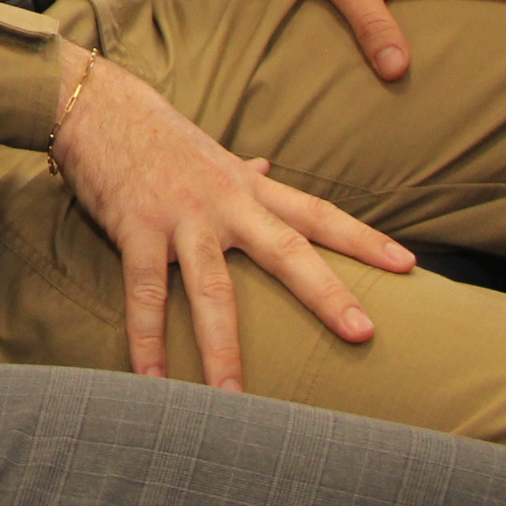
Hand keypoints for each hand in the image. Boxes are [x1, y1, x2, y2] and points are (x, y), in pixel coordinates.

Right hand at [46, 48, 412, 389]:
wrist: (97, 104)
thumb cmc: (155, 132)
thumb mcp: (210, 150)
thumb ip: (244, 170)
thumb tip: (270, 165)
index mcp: (247, 187)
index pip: (317, 213)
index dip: (363, 239)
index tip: (408, 265)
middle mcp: (224, 204)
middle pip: (286, 251)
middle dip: (326, 292)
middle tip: (364, 333)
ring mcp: (181, 218)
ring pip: (213, 288)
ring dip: (223, 347)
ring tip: (237, 401)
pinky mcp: (136, 229)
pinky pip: (145, 293)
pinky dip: (147, 340)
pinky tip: (153, 381)